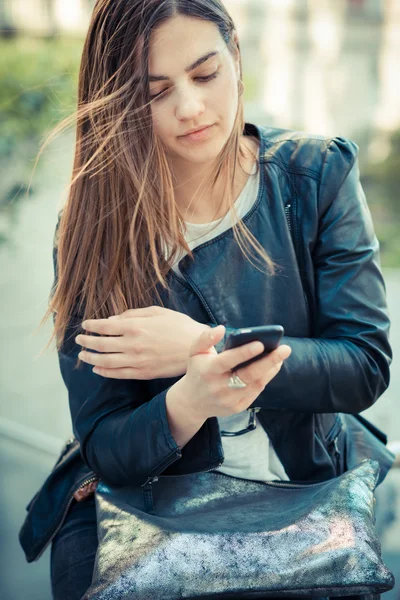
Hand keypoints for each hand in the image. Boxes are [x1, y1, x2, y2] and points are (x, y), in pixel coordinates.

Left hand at [75, 306, 209, 378]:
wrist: (197, 347)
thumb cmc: (179, 326)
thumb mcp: (157, 312)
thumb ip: (132, 315)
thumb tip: (112, 321)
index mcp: (135, 326)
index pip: (104, 327)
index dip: (91, 326)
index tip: (84, 325)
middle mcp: (132, 344)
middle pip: (101, 345)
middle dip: (86, 342)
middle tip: (79, 340)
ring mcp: (136, 361)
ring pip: (106, 362)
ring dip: (91, 359)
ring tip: (82, 356)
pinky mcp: (142, 373)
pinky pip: (118, 374)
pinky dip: (104, 372)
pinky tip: (97, 369)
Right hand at [174, 325, 291, 421]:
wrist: (192, 402)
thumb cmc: (198, 370)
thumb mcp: (195, 352)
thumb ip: (206, 338)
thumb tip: (222, 328)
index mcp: (208, 371)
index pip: (227, 361)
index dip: (243, 353)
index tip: (260, 343)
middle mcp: (219, 387)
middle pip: (248, 375)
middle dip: (269, 361)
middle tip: (285, 349)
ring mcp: (230, 400)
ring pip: (256, 383)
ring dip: (271, 368)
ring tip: (281, 354)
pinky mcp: (238, 407)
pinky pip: (256, 391)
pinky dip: (266, 377)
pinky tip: (273, 366)